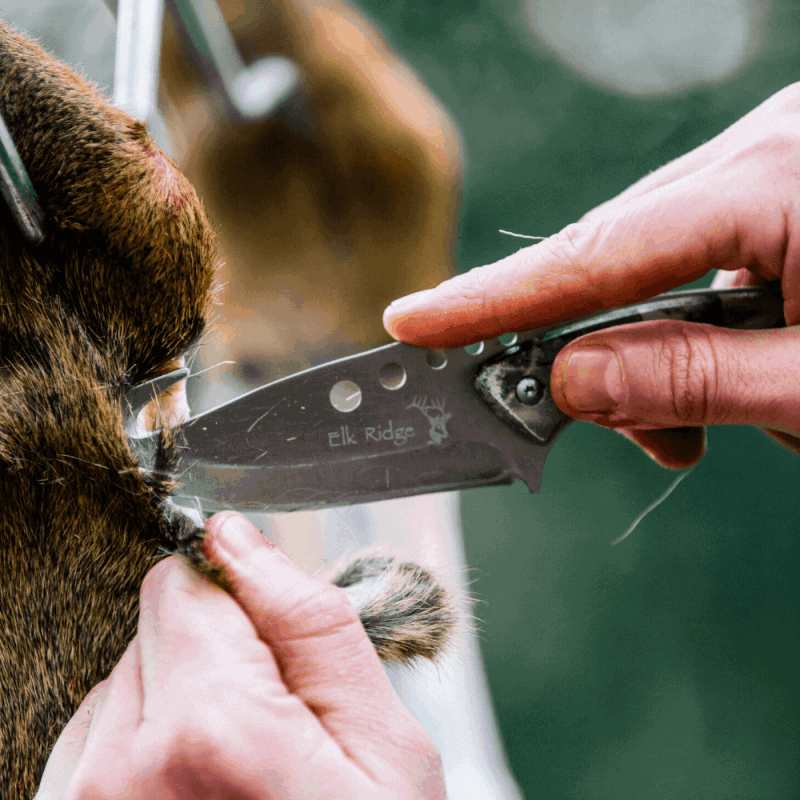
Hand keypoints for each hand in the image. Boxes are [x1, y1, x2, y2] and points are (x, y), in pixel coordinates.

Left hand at [37, 512, 444, 799]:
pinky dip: (144, 749)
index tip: (273, 647)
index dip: (238, 601)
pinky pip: (96, 741)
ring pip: (123, 681)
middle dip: (212, 654)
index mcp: (210, 730)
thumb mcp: (381, 747)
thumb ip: (309, 625)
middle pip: (150, 628)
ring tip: (233, 774)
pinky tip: (196, 796)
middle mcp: (119, 772)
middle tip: (268, 728)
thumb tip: (239, 539)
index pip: (181, 582)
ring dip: (177, 703)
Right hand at [383, 83, 799, 467]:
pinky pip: (687, 260)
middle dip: (589, 350)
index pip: (597, 251)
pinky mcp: (772, 192)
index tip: (414, 322)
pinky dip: (683, 329)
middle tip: (595, 420)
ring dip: (650, 353)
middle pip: (612, 257)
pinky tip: (725, 378)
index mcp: (777, 179)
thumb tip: (573, 379)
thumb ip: (694, 377)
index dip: (494, 296)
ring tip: (686, 427)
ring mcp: (766, 166)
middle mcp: (760, 153)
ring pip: (647, 266)